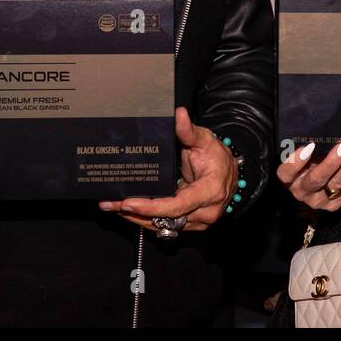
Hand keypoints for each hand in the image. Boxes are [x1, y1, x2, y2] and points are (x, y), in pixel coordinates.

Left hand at [98, 107, 236, 231]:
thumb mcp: (204, 139)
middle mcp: (206, 212)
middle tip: (111, 204)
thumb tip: (179, 114)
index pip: (177, 206)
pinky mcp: (191, 224)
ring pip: (164, 226)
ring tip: (113, 208)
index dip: (151, 207)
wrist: (229, 171)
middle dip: (136, 214)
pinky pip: (167, 225)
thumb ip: (188, 130)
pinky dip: (148, 218)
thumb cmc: (217, 156)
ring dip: (138, 219)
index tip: (128, 203)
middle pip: (166, 220)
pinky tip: (130, 211)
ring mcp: (199, 221)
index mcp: (210, 191)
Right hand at [277, 137, 340, 210]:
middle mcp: (302, 192)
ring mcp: (318, 200)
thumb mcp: (304, 155)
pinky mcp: (333, 204)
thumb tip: (323, 130)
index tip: (310, 145)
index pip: (287, 172)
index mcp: (289, 178)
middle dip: (332, 162)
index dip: (297, 160)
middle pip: (316, 179)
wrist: (318, 183)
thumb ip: (308, 148)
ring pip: (335, 184)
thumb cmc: (309, 161)